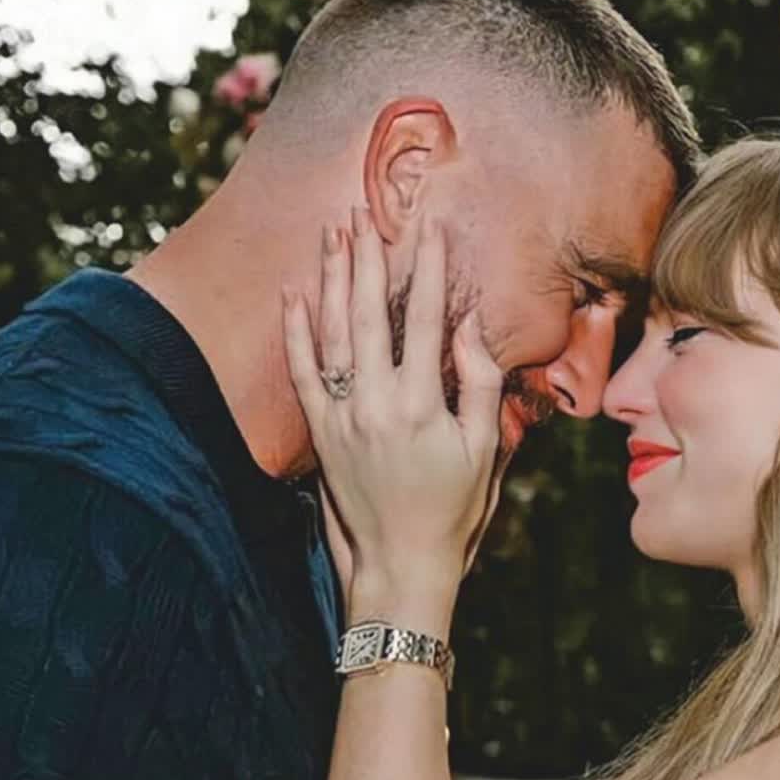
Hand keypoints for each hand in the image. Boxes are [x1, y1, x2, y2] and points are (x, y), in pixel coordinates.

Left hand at [283, 207, 503, 607]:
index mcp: (422, 406)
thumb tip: (469, 327)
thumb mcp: (484, 451)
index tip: (430, 228)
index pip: (428, 320)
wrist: (400, 566)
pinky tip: (295, 293)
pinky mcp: (321, 433)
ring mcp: (342, 417)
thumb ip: (479, 385)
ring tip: (334, 234)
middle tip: (365, 214)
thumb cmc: (453, 512)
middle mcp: (376, 404)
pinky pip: (301, 371)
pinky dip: (295, 330)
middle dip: (368, 258)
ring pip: (332, 332)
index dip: (429, 268)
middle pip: (370, 313)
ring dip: (333, 278)